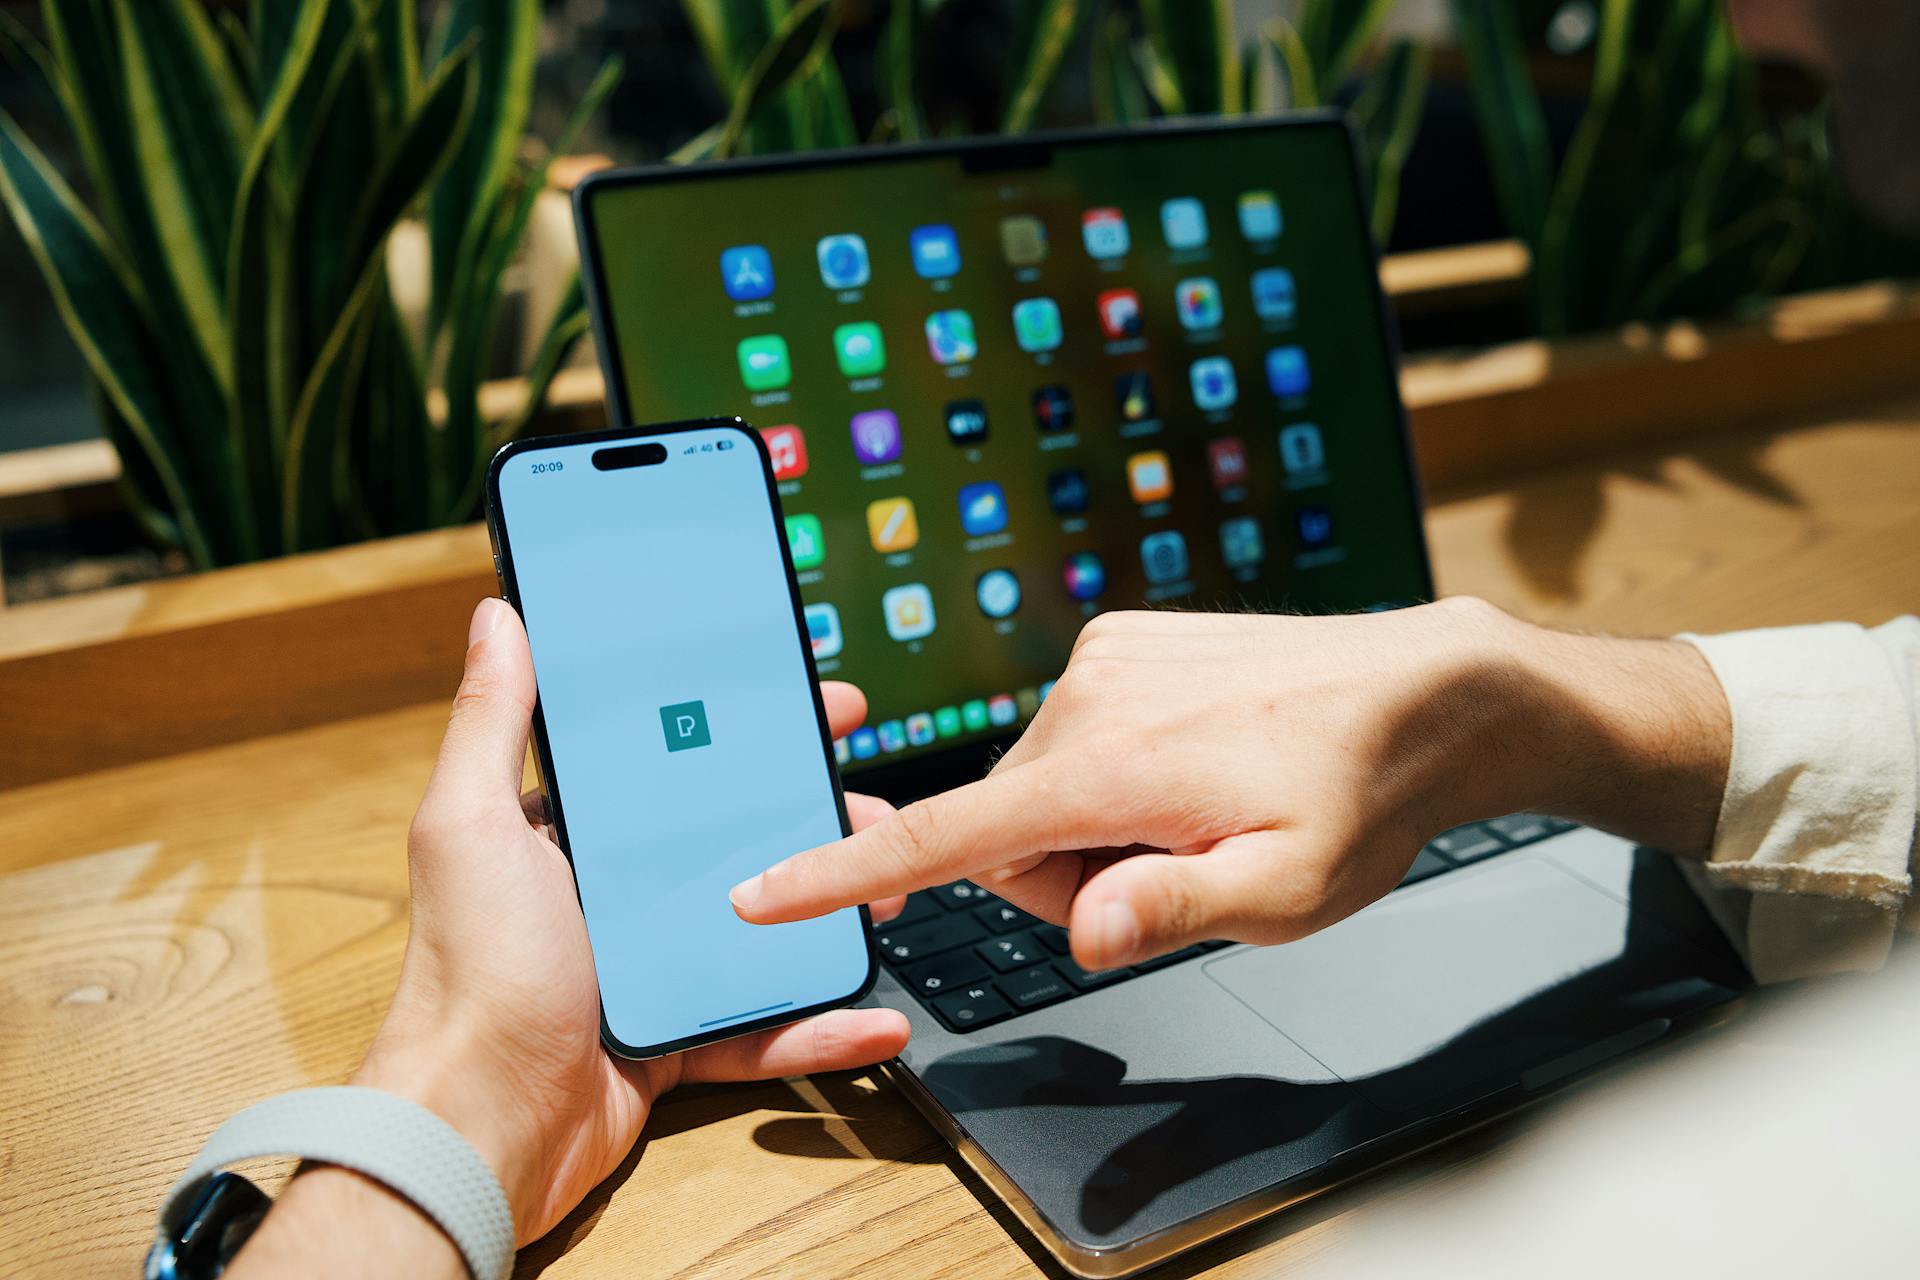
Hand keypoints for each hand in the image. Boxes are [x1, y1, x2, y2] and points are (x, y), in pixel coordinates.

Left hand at [355, 599, 908, 1242]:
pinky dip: (822, 1024)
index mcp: (571, 834)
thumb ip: (490, 722)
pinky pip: (764, 1027)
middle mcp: (612, 894)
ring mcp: (649, 969)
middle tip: (872, 793)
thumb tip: (497, 616)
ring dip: (833, 909)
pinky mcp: (677, 1042)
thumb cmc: (470, 973)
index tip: (804, 696)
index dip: (740, 723)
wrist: (478, 1129)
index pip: (669, 758)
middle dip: (810, 813)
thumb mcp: (472, 826)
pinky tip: (879, 1014)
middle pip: (734, 837)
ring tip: (890, 892)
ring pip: (764, 925)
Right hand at [731, 600, 1729, 969]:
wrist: (1421, 692)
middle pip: (1001, 830)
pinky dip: (1108, 774)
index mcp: (1112, 767)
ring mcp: (1099, 660)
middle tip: (1174, 874)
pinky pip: (1068, 736)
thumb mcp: (1287, 891)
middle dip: (1063, 875)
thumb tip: (1082, 927)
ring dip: (1091, 825)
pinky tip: (1195, 767)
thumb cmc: (1360, 800)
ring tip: (1198, 814)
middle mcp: (1084, 697)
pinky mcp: (1119, 641)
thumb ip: (1175, 908)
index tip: (760, 891)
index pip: (949, 836)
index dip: (846, 874)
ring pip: (1034, 785)